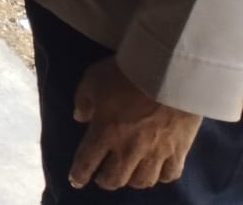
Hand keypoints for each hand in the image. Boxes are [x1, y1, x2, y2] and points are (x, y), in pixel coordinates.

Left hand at [70, 59, 202, 190]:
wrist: (169, 73)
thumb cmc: (126, 73)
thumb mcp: (93, 79)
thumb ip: (83, 100)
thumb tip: (80, 117)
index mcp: (104, 132)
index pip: (87, 161)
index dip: (79, 174)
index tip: (76, 181)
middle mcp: (128, 148)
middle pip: (115, 179)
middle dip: (105, 181)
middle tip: (102, 178)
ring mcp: (155, 152)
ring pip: (143, 181)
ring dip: (132, 181)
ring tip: (129, 175)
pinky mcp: (179, 151)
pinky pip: (170, 174)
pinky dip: (161, 176)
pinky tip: (157, 172)